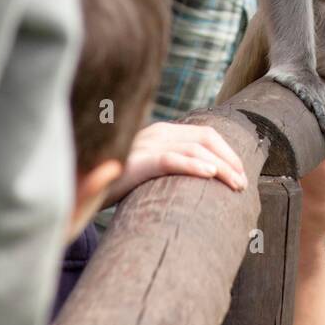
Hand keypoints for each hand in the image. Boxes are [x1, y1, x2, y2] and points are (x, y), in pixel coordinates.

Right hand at [102, 121, 247, 204]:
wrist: (81, 191)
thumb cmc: (118, 185)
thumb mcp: (149, 171)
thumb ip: (171, 167)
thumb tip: (205, 179)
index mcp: (162, 133)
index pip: (205, 135)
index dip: (228, 152)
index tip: (240, 173)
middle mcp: (157, 133)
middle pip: (205, 139)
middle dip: (230, 160)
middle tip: (243, 184)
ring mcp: (147, 145)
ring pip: (194, 150)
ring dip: (221, 167)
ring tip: (235, 185)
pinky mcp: (137, 162)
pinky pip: (171, 160)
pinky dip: (194, 165)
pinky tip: (210, 175)